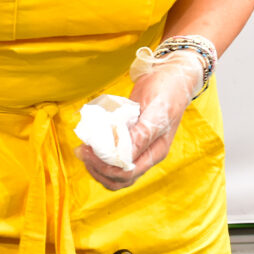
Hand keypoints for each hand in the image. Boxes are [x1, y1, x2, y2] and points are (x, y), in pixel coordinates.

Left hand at [78, 50, 204, 190]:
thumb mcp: (157, 110)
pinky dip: (100, 155)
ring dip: (97, 166)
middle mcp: (146, 154)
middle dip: (98, 169)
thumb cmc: (167, 90)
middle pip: (119, 178)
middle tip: (82, 151)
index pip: (127, 173)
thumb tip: (125, 155)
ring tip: (83, 150)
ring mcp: (138, 148)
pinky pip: (113, 156)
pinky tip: (90, 143)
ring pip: (114, 171)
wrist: (171, 75)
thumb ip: (142, 133)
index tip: (89, 150)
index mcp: (156, 151)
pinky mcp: (129, 139)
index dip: (105, 167)